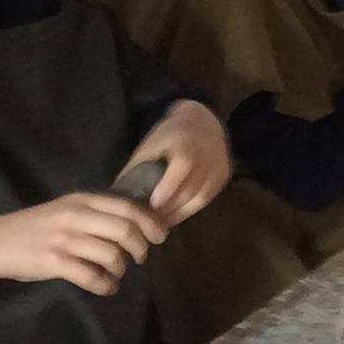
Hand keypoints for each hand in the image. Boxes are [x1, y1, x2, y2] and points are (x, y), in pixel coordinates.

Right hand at [0, 193, 165, 300]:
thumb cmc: (33, 227)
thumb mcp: (64, 209)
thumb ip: (94, 213)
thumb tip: (134, 223)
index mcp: (81, 200)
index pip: (127, 207)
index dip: (149, 222)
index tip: (160, 236)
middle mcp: (75, 216)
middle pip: (125, 231)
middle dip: (140, 248)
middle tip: (140, 258)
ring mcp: (65, 239)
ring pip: (112, 255)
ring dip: (121, 269)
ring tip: (116, 274)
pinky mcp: (54, 262)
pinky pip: (92, 276)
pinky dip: (106, 285)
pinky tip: (106, 287)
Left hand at [123, 100, 230, 226]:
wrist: (202, 121)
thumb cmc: (169, 135)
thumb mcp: (150, 146)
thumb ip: (137, 170)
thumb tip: (119, 198)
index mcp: (186, 142)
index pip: (182, 165)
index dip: (168, 187)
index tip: (152, 205)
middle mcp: (208, 154)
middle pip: (191, 188)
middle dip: (170, 208)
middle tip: (151, 223)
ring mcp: (219, 166)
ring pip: (201, 198)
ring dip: (180, 213)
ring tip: (161, 223)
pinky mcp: (224, 176)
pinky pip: (207, 198)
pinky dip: (190, 209)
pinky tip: (175, 215)